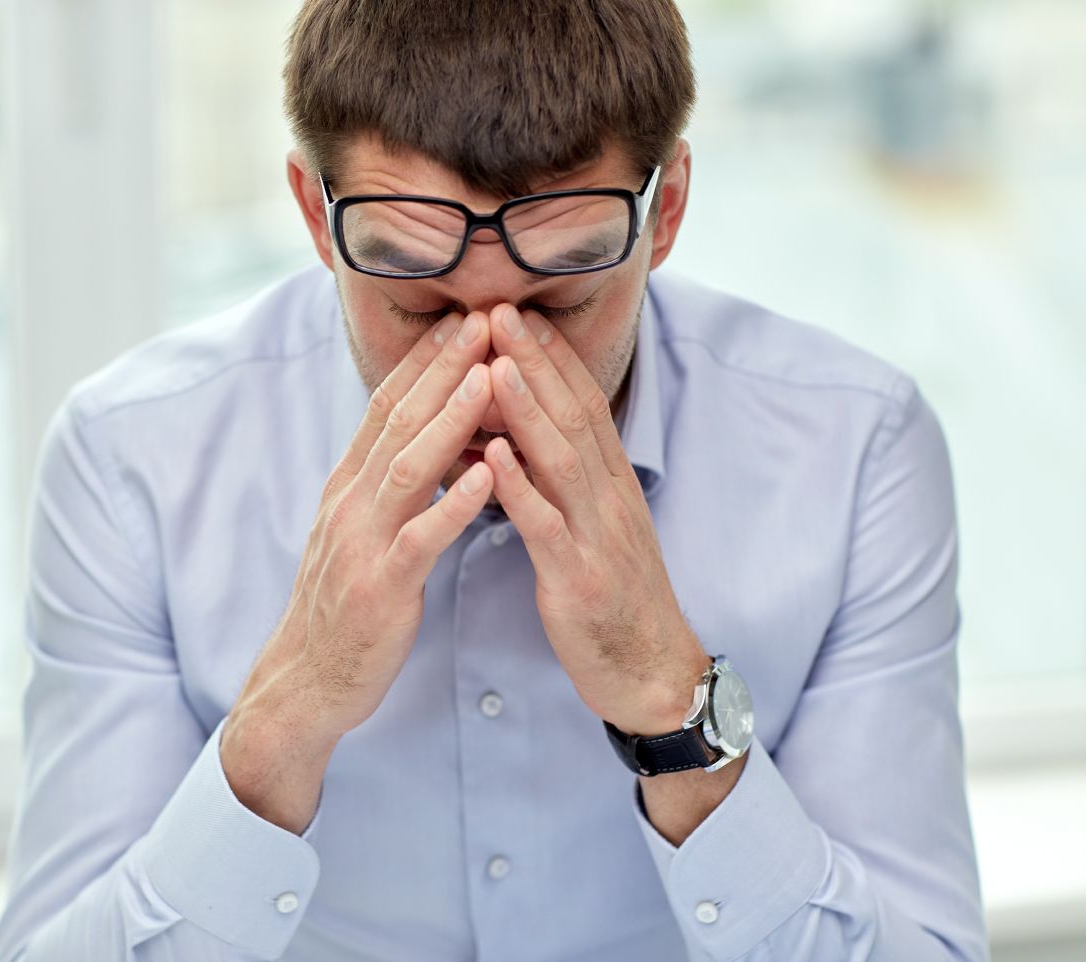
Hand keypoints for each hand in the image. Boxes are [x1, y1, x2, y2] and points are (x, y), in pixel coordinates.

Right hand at [221, 310, 495, 830]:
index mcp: (349, 485)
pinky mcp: (380, 587)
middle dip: (442, 367)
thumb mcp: (358, 529)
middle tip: (482, 318)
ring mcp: (362, 542)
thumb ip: (385, 481)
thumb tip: (417, 434)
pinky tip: (489, 472)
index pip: (386, 405)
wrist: (307, 679)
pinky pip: (421, 537)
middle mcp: (350, 502)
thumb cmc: (345, 601)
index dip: (424, 359)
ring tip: (488, 376)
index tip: (461, 317)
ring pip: (408, 467)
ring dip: (449, 418)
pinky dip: (454, 502)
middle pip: (398, 420)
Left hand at [483, 304, 709, 735]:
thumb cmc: (618, 601)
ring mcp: (598, 537)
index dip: (552, 358)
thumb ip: (573, 485)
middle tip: (499, 310)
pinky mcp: (580, 579)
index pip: (583, 407)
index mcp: (612, 486)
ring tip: (493, 363)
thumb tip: (535, 443)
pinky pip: (547, 528)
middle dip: (535, 361)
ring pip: (561, 461)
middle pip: (572, 418)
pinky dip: (520, 488)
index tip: (519, 314)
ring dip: (527, 409)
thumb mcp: (602, 531)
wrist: (655, 674)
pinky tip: (493, 455)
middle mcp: (610, 499)